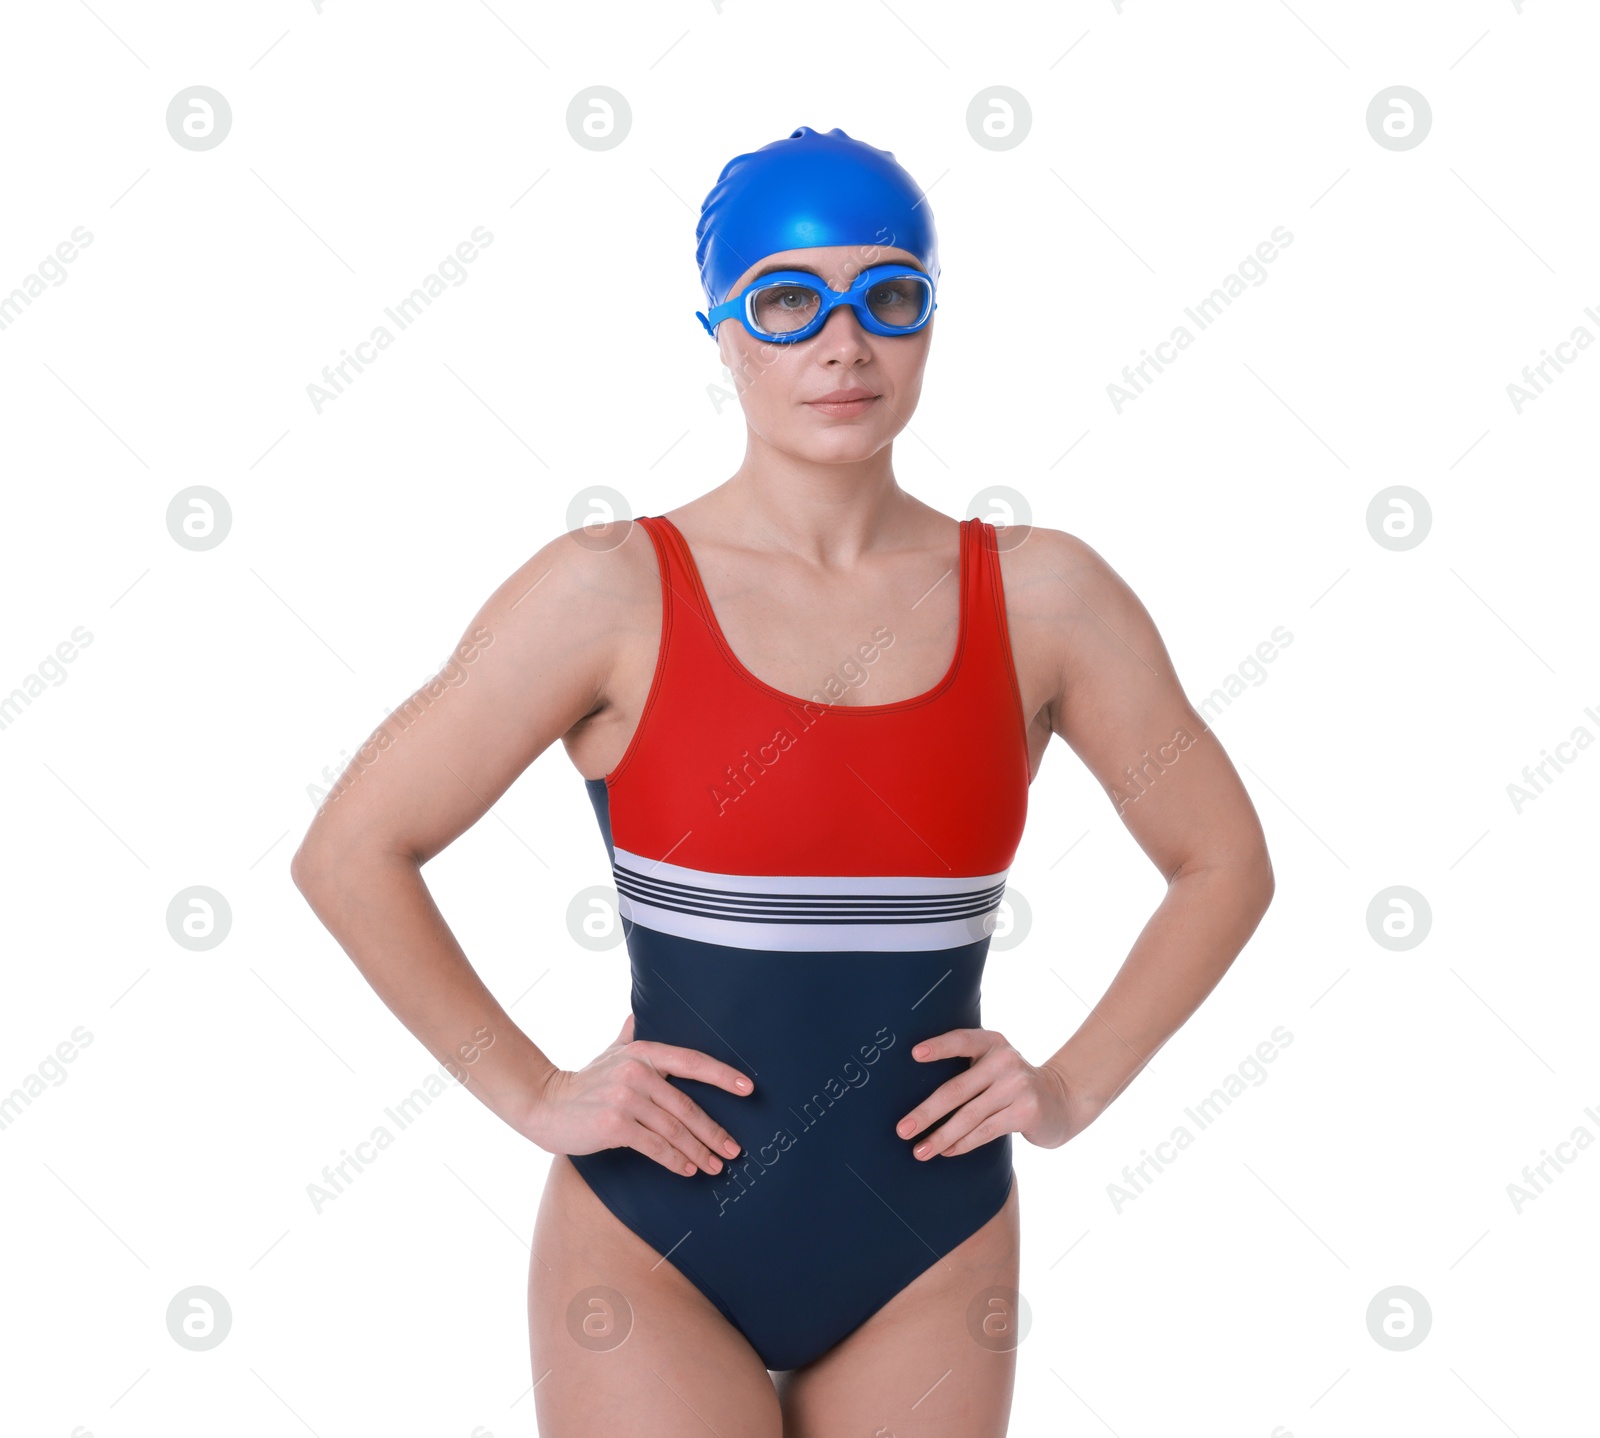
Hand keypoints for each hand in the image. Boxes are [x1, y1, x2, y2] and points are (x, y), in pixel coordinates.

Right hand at [523, 1014, 752, 1176]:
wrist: (545, 1105)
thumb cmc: (584, 1082)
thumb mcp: (609, 1053)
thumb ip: (628, 1035)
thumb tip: (637, 1014)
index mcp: (642, 1051)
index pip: (692, 1061)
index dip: (722, 1075)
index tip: (749, 1089)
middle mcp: (637, 1072)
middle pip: (687, 1105)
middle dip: (714, 1132)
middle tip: (734, 1150)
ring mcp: (625, 1099)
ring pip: (674, 1129)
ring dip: (699, 1152)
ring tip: (716, 1166)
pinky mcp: (614, 1125)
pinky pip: (654, 1146)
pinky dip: (675, 1161)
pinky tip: (688, 1170)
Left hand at [893, 1029, 1098, 1158]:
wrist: (1061, 1100)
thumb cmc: (1012, 1083)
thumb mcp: (994, 1064)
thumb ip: (967, 1068)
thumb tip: (915, 1093)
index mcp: (992, 1042)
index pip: (961, 1040)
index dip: (938, 1047)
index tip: (914, 1054)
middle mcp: (1005, 1060)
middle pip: (956, 1089)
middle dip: (926, 1112)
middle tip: (902, 1129)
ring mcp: (1017, 1086)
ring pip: (969, 1116)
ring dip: (940, 1137)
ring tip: (920, 1151)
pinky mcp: (1026, 1112)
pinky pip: (986, 1131)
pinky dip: (963, 1144)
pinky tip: (947, 1151)